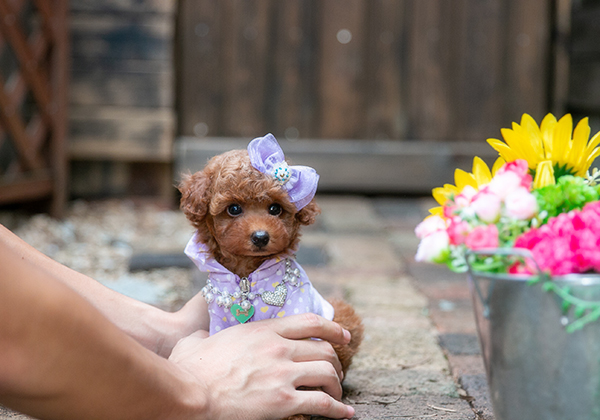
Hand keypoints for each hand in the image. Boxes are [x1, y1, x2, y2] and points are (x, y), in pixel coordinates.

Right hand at [168, 313, 354, 419]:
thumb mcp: (196, 341)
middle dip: (336, 362)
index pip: (310, 322)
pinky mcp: (283, 401)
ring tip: (337, 393)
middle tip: (337, 371)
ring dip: (337, 385)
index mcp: (262, 331)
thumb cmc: (189, 369)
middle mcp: (278, 348)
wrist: (190, 395)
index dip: (332, 328)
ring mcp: (282, 374)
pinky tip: (344, 414)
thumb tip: (198, 336)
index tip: (343, 335)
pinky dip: (338, 409)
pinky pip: (322, 403)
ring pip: (327, 374)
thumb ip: (203, 335)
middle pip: (324, 350)